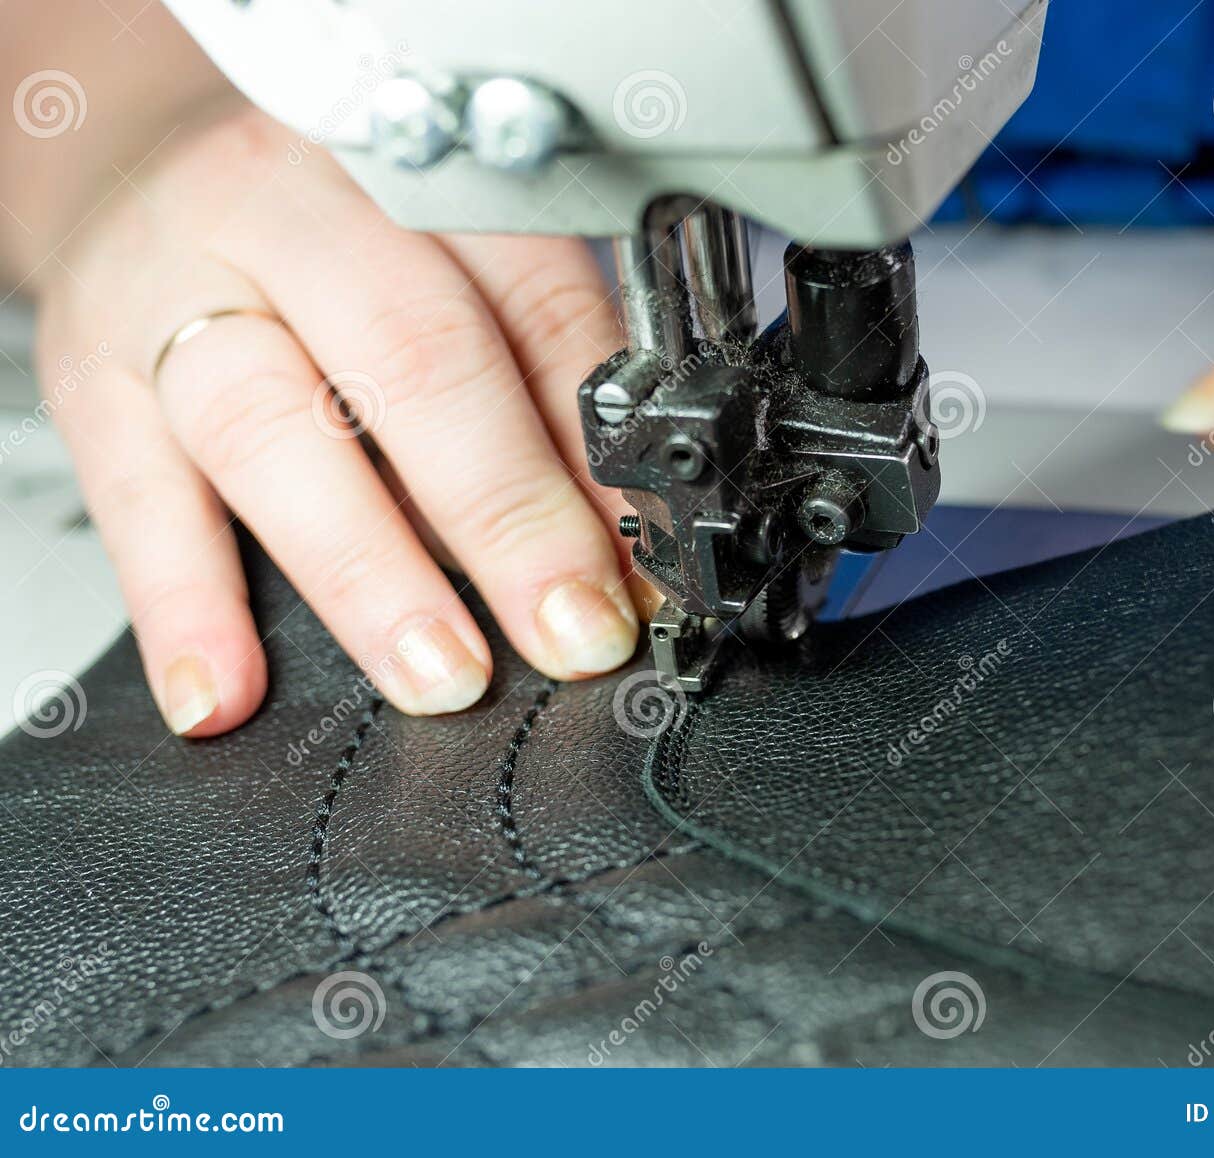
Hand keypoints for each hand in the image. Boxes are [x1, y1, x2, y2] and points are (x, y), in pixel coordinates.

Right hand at [36, 105, 645, 736]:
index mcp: (418, 178)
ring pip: (269, 427)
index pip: (536, 310)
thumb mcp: (449, 264)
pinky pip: (136, 497)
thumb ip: (533, 379)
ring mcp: (176, 292)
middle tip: (572, 630)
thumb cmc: (328, 234)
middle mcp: (293, 215)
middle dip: (509, 513)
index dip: (601, 454)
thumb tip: (621, 536)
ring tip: (440, 670)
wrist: (143, 171)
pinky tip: (222, 689)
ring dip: (369, 570)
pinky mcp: (93, 378)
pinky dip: (183, 605)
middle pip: (414, 358)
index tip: (648, 568)